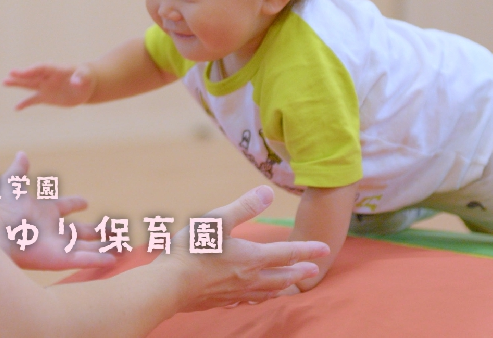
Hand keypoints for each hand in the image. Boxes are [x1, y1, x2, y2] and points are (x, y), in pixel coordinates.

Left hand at [0, 151, 114, 270]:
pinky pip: (83, 260)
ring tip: (123, 247)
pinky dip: (98, 260)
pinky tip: (114, 260)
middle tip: (115, 230)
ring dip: (105, 247)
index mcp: (45, 212)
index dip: (74, 203)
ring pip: (88, 248)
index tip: (84, 202)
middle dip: (99, 231)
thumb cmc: (3, 209)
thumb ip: (19, 171)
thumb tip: (21, 153)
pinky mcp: (60, 260)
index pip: (64, 207)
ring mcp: (58, 246)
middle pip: (82, 232)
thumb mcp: (12, 184)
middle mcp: (54, 230)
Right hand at [3, 63, 96, 109]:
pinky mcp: (45, 97)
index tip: (24, 72)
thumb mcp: (86, 77)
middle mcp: (47, 77)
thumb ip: (81, 78)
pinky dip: (25, 104)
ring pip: (29, 85)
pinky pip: (33, 100)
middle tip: (9, 74)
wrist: (85, 85)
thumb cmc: (86, 77)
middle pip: (32, 75)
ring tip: (4, 82)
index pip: (42, 68)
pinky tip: (16, 108)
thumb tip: (76, 82)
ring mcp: (45, 87)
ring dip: (17, 84)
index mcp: (56, 69)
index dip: (33, 70)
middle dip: (21, 75)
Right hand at [156, 186, 328, 310]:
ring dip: (283, 287)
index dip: (307, 250)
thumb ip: (243, 207)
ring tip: (290, 286)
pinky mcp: (220, 301)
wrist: (167, 286)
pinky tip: (254, 296)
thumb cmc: (191, 250)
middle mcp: (248, 278)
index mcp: (250, 257)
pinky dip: (258, 297)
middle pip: (281, 277)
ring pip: (267, 292)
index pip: (287, 253)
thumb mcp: (217, 220)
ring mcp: (235, 293)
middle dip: (300, 272)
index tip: (325, 248)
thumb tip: (267, 192)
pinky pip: (247, 300)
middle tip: (315, 270)